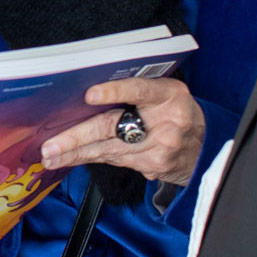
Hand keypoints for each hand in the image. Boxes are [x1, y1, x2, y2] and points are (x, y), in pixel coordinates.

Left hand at [40, 77, 205, 186]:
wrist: (205, 148)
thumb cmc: (177, 111)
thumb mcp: (166, 92)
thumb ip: (136, 89)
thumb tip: (90, 93)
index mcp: (169, 95)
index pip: (140, 90)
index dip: (115, 92)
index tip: (89, 94)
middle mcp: (166, 122)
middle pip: (114, 128)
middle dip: (77, 137)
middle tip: (51, 145)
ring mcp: (159, 149)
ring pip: (108, 149)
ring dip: (75, 153)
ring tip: (50, 156)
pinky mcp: (151, 166)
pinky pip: (113, 160)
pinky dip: (89, 158)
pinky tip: (69, 160)